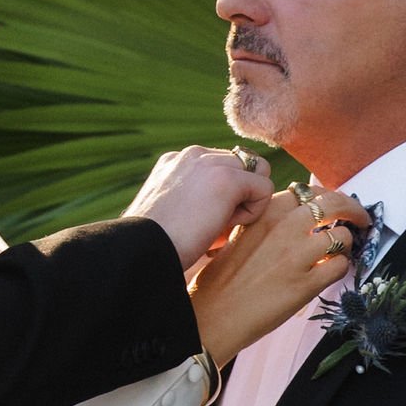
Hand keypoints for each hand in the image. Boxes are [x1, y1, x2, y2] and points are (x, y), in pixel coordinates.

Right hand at [127, 146, 273, 267]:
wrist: (141, 250)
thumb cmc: (154, 244)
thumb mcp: (170, 212)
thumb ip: (193, 200)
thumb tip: (225, 212)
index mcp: (176, 161)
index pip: (222, 166)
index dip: (222, 197)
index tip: (201, 221)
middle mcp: (193, 155)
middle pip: (243, 165)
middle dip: (237, 196)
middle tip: (214, 226)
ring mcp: (210, 163)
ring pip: (257, 173)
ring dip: (246, 202)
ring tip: (220, 227)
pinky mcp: (227, 179)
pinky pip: (264, 188)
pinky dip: (253, 213)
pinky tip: (225, 229)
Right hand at [188, 184, 366, 364]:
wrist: (211, 315)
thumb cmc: (223, 279)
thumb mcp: (241, 235)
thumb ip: (271, 221)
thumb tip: (302, 213)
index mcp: (265, 212)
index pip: (311, 192)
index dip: (328, 199)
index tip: (335, 207)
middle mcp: (282, 227)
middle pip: (334, 204)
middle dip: (353, 210)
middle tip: (360, 219)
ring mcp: (295, 256)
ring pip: (342, 236)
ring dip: (345, 245)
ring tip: (338, 254)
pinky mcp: (304, 284)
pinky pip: (340, 266)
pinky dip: (340, 269)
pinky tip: (328, 273)